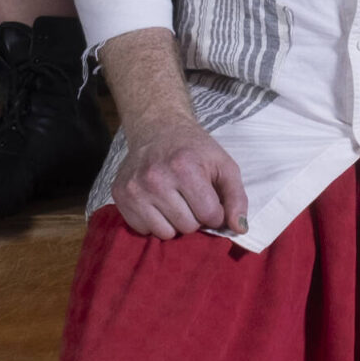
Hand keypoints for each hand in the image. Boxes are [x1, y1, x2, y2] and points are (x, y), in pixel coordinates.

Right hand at [110, 116, 247, 239]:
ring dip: (173, 223)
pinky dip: (153, 221)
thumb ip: (236, 197)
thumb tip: (239, 229)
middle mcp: (156, 178)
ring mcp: (135, 188)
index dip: (214, 211)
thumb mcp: (223, 164)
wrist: (156, 127)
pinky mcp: (120, 195)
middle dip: (194, 217)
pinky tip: (156, 202)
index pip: (209, 215)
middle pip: (187, 227)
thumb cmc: (194, 149)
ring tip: (174, 200)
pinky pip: (143, 230)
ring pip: (165, 233)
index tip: (209, 198)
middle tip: (189, 196)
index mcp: (185, 167)